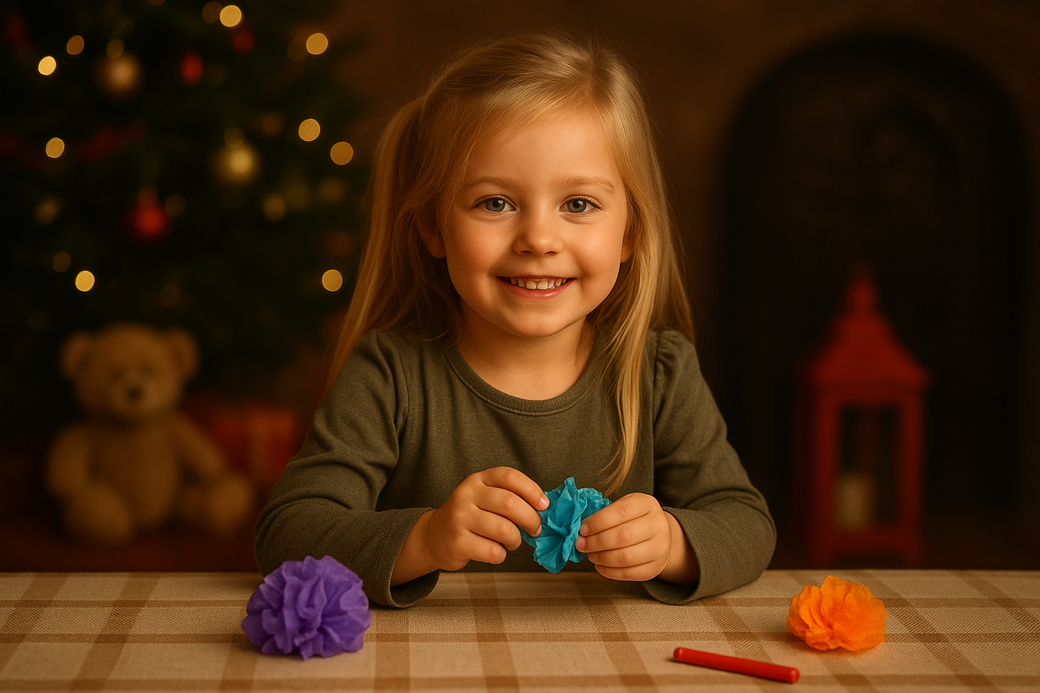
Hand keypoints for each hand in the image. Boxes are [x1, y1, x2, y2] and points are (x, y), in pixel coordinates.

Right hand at [393, 467, 547, 583]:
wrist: (434, 536)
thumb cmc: (470, 517)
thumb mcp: (484, 498)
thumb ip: (509, 498)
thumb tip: (544, 510)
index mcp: (478, 480)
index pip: (509, 477)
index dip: (532, 490)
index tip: (544, 505)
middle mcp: (466, 495)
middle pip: (510, 503)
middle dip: (530, 519)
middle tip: (535, 529)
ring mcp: (460, 518)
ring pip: (504, 530)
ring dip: (516, 540)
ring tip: (512, 541)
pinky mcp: (458, 542)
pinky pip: (493, 551)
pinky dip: (501, 555)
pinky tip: (494, 551)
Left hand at [575, 493, 698, 584]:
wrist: (660, 534)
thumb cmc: (635, 518)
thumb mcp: (624, 506)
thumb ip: (605, 515)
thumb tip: (582, 530)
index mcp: (647, 504)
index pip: (621, 512)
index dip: (598, 522)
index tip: (582, 530)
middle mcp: (658, 525)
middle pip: (623, 536)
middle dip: (596, 542)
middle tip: (581, 544)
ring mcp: (660, 548)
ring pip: (626, 557)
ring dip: (601, 557)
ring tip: (591, 555)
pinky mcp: (655, 568)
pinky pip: (629, 573)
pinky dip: (609, 571)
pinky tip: (600, 565)